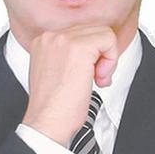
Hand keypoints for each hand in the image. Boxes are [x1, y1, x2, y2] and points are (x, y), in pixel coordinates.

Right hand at [21, 24, 118, 145]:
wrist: (47, 123)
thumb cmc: (53, 108)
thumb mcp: (55, 73)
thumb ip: (69, 56)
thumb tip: (93, 52)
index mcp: (43, 41)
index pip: (80, 33)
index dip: (91, 55)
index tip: (86, 75)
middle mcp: (50, 36)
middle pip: (93, 31)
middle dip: (101, 56)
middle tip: (95, 79)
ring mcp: (63, 39)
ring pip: (103, 33)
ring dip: (107, 59)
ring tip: (96, 80)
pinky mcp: (79, 47)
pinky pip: (109, 39)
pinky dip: (111, 60)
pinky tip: (99, 79)